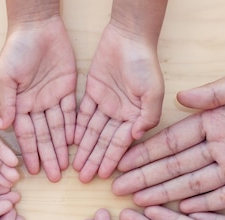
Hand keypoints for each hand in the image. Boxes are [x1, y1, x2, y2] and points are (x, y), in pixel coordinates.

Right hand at [0, 16, 76, 181]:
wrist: (36, 26)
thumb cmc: (16, 49)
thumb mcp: (5, 76)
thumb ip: (6, 102)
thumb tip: (3, 127)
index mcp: (19, 104)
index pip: (25, 135)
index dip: (28, 153)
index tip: (30, 172)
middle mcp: (35, 105)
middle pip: (44, 136)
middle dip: (48, 157)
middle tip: (54, 177)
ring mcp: (52, 98)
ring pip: (58, 129)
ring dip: (62, 147)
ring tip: (66, 167)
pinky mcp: (67, 89)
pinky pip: (72, 113)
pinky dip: (74, 128)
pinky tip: (76, 144)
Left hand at [73, 23, 163, 182]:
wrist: (129, 37)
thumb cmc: (144, 64)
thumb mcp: (153, 91)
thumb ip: (148, 116)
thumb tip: (138, 136)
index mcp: (135, 116)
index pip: (120, 142)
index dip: (111, 159)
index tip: (102, 175)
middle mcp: (120, 114)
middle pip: (103, 141)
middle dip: (94, 159)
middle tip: (83, 178)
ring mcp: (106, 103)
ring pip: (91, 131)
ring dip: (84, 149)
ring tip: (75, 166)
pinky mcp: (92, 92)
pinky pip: (82, 114)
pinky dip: (76, 128)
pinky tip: (71, 142)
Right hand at [113, 65, 224, 210]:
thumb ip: (215, 94)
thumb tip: (179, 99)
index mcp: (217, 122)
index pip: (174, 141)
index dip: (148, 152)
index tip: (123, 162)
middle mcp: (222, 148)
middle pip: (176, 166)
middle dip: (147, 177)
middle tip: (120, 190)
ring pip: (193, 184)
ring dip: (166, 194)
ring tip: (140, 203)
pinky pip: (223, 200)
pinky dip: (203, 207)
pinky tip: (180, 212)